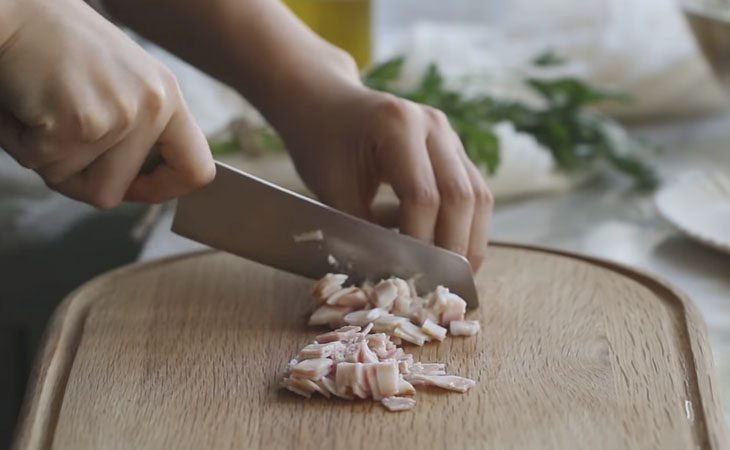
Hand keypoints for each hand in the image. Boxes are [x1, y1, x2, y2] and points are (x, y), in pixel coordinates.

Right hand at [0, 0, 213, 207]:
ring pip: (73, 182)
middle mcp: (152, 107)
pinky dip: (21, 143)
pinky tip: (26, 105)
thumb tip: (141, 186)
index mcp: (167, 97)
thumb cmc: (56, 45)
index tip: (136, 188)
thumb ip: (138, 131)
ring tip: (42, 110)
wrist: (13, 7)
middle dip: (74, 175)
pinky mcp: (80, 123)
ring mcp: (119, 116)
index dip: (163, 190)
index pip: (195, 170)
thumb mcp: (120, 82)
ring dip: (46, 156)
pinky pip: (42, 164)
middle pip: (113, 192)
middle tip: (56, 133)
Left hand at [279, 80, 492, 269]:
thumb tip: (390, 275)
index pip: (423, 196)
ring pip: (478, 195)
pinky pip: (472, 190)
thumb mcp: (330, 187)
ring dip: (471, 240)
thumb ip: (360, 229)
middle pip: (462, 196)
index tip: (411, 277)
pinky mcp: (453, 148)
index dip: (421, 242)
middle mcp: (432, 125)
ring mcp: (448, 134)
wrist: (325, 103)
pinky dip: (466, 225)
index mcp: (397, 126)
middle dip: (456, 247)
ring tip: (457, 276)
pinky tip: (454, 251)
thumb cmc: (320, 143)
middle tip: (444, 287)